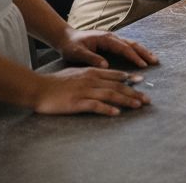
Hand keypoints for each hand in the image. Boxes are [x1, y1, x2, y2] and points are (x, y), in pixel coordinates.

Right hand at [33, 67, 149, 115]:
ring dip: (126, 100)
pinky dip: (107, 109)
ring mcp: (84, 91)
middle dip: (134, 92)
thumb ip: (92, 75)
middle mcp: (91, 79)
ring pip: (110, 95)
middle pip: (117, 86)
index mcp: (91, 72)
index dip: (129, 78)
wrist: (38, 88)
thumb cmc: (56, 83)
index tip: (142, 81)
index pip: (115, 75)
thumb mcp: (77, 73)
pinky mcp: (77, 102)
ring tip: (138, 105)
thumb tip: (105, 79)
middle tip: (147, 99)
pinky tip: (117, 113)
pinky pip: (95, 106)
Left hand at [55, 28, 158, 68]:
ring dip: (143, 51)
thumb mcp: (77, 53)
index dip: (134, 57)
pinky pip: (127, 46)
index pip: (123, 48)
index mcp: (105, 39)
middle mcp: (111, 37)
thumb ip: (91, 58)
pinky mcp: (111, 43)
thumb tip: (106, 65)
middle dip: (144, 52)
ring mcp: (112, 39)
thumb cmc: (70, 46)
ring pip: (131, 44)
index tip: (143, 65)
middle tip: (155, 61)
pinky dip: (136, 51)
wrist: (65, 38)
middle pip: (132, 44)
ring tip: (153, 59)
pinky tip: (141, 57)